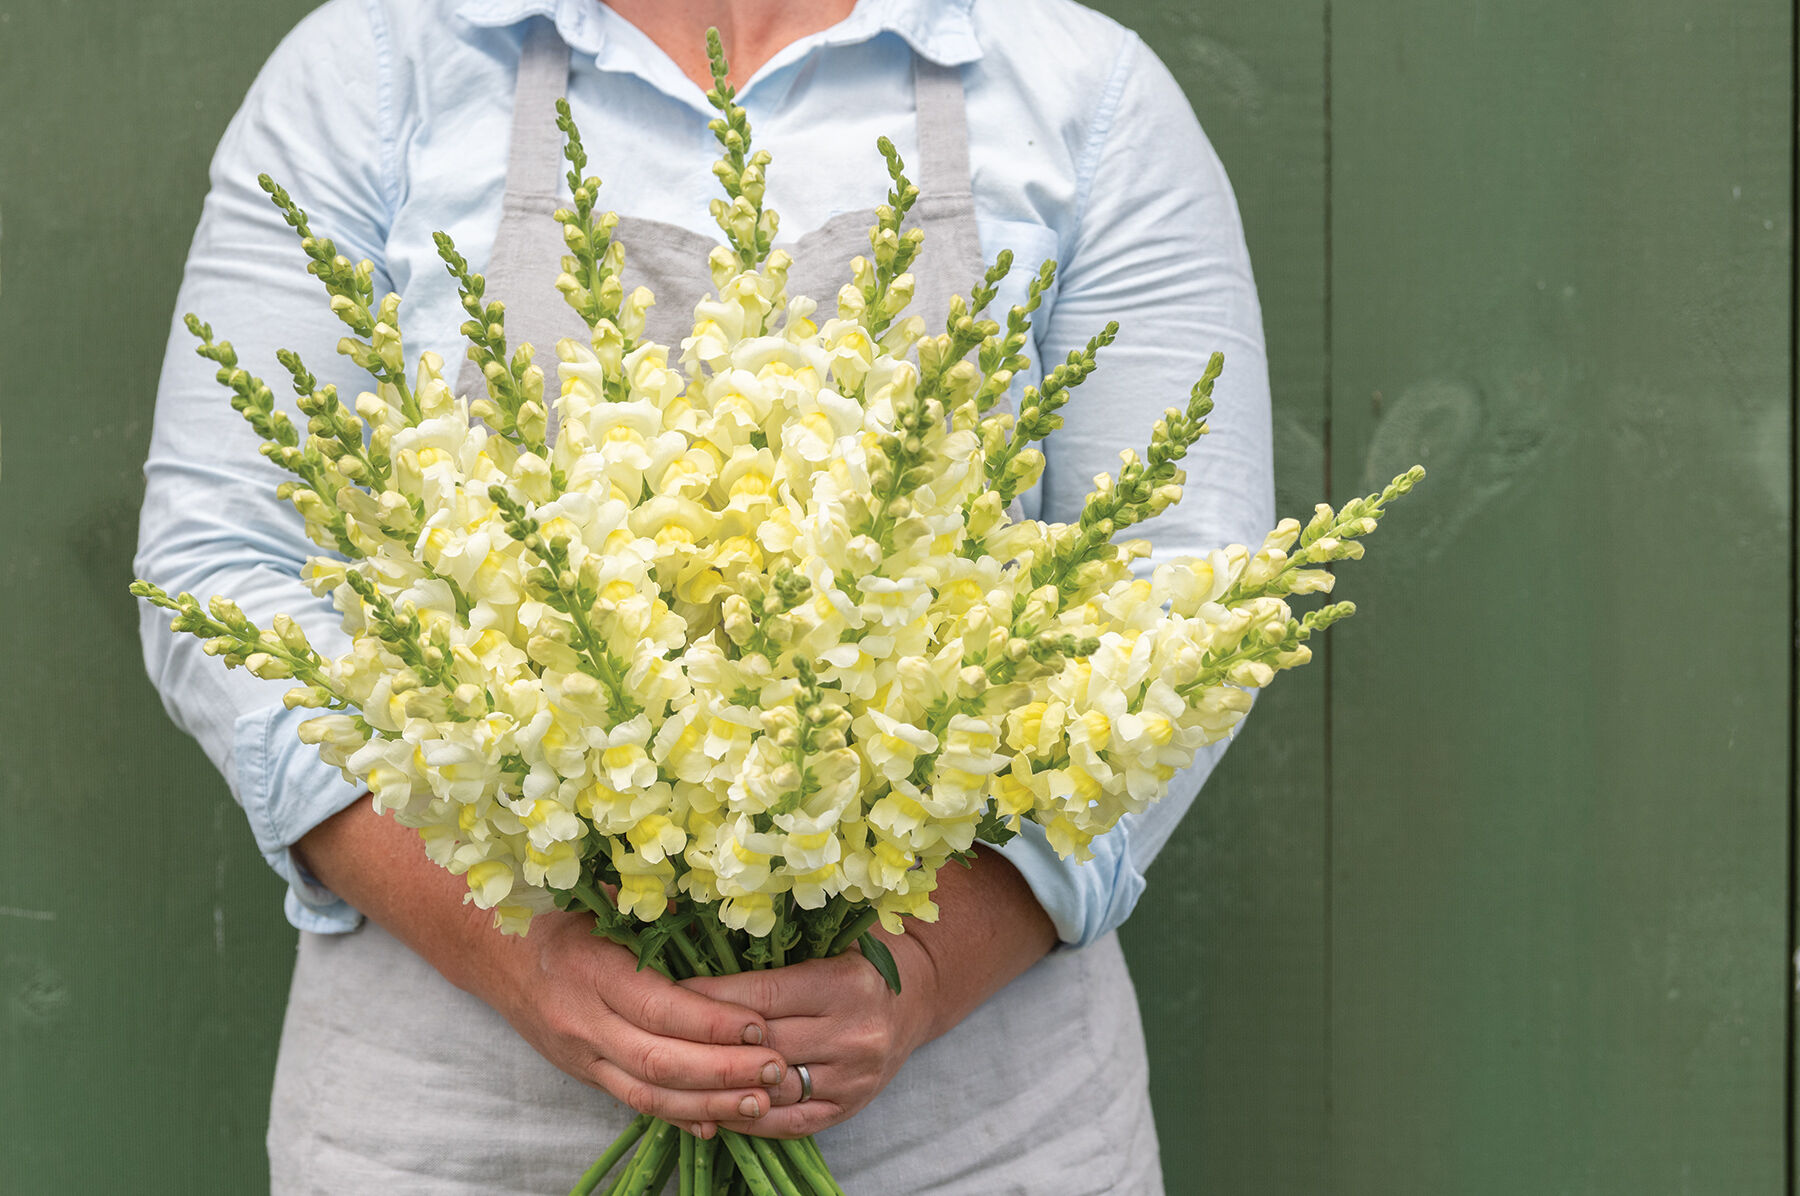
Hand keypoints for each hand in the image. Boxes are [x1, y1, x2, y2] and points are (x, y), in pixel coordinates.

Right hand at [482, 907, 793, 1130]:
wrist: (491, 949)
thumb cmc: (557, 914)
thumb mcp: (603, 900)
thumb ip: (657, 910)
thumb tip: (720, 910)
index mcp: (592, 971)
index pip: (660, 1009)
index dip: (713, 1023)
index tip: (760, 1025)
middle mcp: (584, 1021)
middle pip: (660, 1061)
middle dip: (723, 1070)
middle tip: (777, 1069)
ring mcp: (582, 1055)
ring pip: (649, 1095)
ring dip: (709, 1103)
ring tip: (760, 1102)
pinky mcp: (584, 1073)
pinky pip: (633, 1103)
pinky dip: (677, 1117)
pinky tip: (717, 1123)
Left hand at [685, 847, 1058, 1138]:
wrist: (915, 998)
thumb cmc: (857, 957)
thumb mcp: (829, 936)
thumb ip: (777, 932)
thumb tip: (701, 913)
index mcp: (845, 984)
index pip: (760, 997)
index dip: (708, 997)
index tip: (665, 991)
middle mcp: (854, 1035)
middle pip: (760, 1045)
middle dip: (703, 1040)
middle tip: (655, 1030)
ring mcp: (852, 1079)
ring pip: (769, 1089)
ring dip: (718, 1083)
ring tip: (673, 1070)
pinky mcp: (847, 1109)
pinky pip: (785, 1123)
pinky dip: (745, 1115)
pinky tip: (711, 1102)